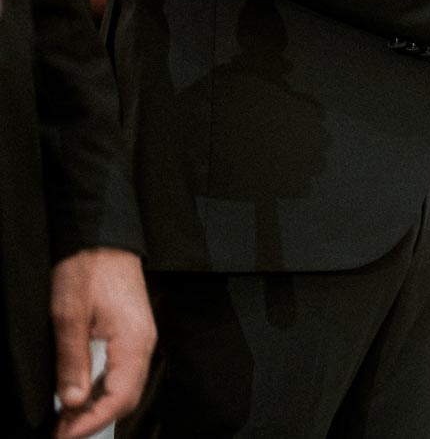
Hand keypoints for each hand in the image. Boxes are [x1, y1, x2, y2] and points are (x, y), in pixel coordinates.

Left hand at [51, 249, 155, 438]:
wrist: (101, 238)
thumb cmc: (88, 268)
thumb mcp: (69, 314)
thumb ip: (72, 360)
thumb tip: (71, 401)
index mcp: (134, 341)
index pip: (119, 397)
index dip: (91, 422)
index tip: (63, 435)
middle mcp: (143, 343)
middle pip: (126, 398)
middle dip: (94, 421)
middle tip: (60, 434)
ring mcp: (139, 339)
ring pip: (124, 387)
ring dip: (96, 408)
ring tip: (64, 420)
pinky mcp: (130, 334)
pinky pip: (121, 372)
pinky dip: (100, 391)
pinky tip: (78, 396)